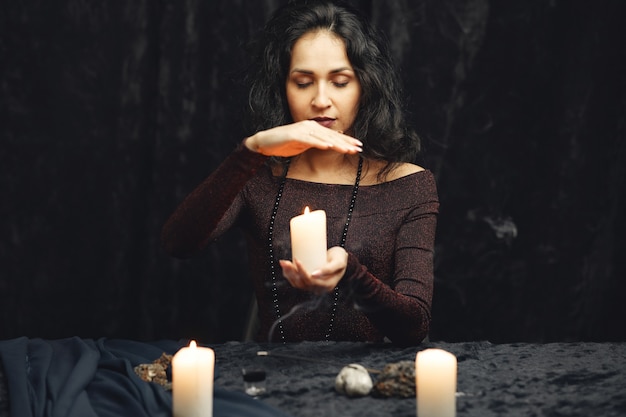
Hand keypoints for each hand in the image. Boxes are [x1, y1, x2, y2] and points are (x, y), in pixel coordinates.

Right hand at [244, 120, 361, 156]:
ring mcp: (302, 129)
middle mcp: (310, 126)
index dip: (347, 141)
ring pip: (323, 137)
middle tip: (358, 148)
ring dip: (337, 143)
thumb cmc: (284, 143)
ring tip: (348, 149)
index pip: (333, 135)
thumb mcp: (304, 144)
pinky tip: (329, 146)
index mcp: (313, 128)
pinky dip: (320, 143)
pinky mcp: (295, 134)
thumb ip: (317, 142)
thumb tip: (330, 144)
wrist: (265, 142)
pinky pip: (310, 140)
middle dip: (346, 143)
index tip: (358, 146)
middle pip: (331, 136)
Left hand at [279, 247, 348, 293]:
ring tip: (283, 262)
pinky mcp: (308, 282)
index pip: (311, 281)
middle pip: (302, 283)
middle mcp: (319, 288)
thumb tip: (314, 274)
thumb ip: (329, 268)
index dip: (302, 272)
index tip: (297, 260)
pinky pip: (296, 281)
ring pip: (297, 283)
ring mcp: (313, 286)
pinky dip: (289, 275)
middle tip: (285, 261)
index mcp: (327, 285)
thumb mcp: (339, 262)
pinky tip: (285, 266)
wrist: (340, 258)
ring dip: (288, 274)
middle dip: (291, 273)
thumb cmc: (340, 258)